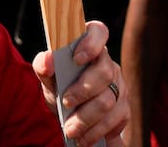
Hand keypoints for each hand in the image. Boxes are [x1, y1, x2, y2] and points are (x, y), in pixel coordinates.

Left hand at [33, 21, 128, 146]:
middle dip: (83, 92)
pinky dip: (98, 131)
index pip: (99, 31)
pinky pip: (115, 120)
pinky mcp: (123, 107)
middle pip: (104, 73)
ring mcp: (119, 85)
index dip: (91, 42)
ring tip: (71, 130)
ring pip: (109, 101)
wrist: (69, 111)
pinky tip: (85, 137)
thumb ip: (43, 66)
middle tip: (66, 104)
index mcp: (89, 46)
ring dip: (87, 118)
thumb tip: (47, 60)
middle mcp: (107, 63)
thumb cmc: (59, 84)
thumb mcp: (48, 76)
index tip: (76, 58)